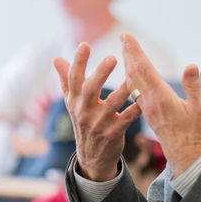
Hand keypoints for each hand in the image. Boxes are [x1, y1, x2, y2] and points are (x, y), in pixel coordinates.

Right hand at [53, 43, 141, 181]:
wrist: (91, 157)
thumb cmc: (83, 121)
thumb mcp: (72, 103)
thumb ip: (66, 79)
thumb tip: (56, 59)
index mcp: (75, 100)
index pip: (74, 78)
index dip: (78, 61)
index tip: (84, 45)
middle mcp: (85, 110)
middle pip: (90, 89)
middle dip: (100, 73)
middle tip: (112, 57)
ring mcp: (99, 123)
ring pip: (112, 103)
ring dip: (124, 90)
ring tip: (133, 76)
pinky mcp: (114, 133)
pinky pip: (127, 119)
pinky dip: (135, 109)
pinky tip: (144, 99)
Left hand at [120, 34, 200, 176]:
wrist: (187, 159)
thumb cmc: (196, 134)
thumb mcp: (199, 109)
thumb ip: (193, 86)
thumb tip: (191, 65)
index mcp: (160, 96)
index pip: (144, 68)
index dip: (134, 51)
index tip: (126, 36)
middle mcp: (150, 101)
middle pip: (134, 73)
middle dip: (128, 54)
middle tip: (122, 38)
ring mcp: (148, 108)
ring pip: (133, 83)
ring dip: (128, 66)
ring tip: (124, 53)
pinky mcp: (149, 114)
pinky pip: (136, 93)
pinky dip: (132, 80)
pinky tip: (131, 78)